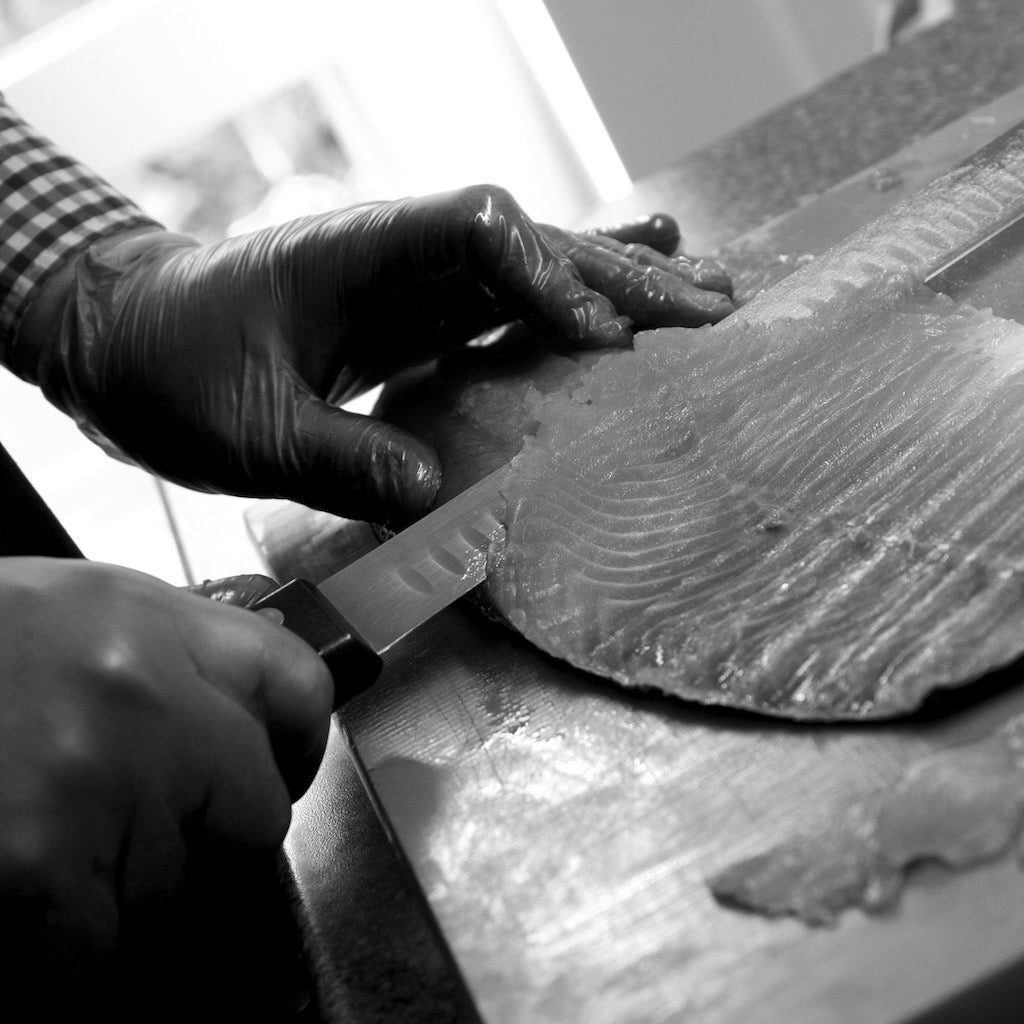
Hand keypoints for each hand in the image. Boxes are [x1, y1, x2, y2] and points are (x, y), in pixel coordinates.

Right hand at [0, 558, 331, 999]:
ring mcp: (95, 781)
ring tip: (31, 841)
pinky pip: (105, 953)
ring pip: (180, 887)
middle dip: (204, 838)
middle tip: (125, 835)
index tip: (276, 773)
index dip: (292, 744)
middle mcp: (135, 689)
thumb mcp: (53, 622)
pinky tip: (17, 902)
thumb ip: (151, 658)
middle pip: (254, 805)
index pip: (294, 683)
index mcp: (136, 616)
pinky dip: (66, 953)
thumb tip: (224, 713)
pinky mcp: (41, 875)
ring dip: (121, 891)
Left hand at [14, 185, 731, 523]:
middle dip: (619, 272)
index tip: (607, 336)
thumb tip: (436, 496)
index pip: (477, 230)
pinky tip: (618, 314)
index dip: (549, 274)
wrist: (131, 340)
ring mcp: (414, 281)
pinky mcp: (416, 316)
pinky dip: (569, 309)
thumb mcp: (247, 430)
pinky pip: (508, 306)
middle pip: (531, 241)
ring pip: (535, 267)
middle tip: (709, 305)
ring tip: (705, 290)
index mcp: (358, 253)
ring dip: (617, 280)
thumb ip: (339, 457)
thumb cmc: (176, 369)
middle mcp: (401, 253)